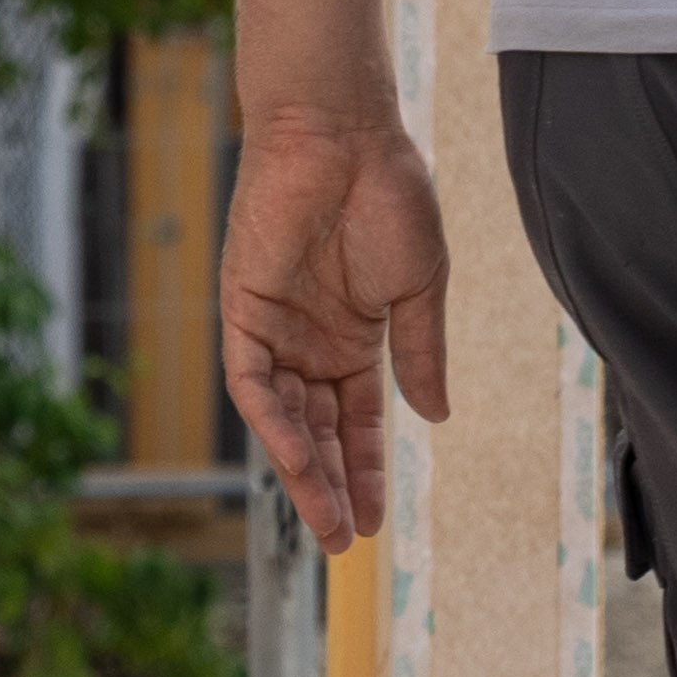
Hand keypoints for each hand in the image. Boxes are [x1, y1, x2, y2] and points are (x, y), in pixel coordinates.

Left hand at [224, 98, 452, 557]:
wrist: (345, 134)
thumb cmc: (389, 196)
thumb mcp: (418, 288)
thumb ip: (421, 354)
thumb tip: (433, 418)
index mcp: (352, 338)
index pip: (355, 421)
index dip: (364, 469)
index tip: (378, 520)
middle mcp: (308, 342)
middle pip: (316, 431)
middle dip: (330, 487)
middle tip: (346, 541)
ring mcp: (274, 328)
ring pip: (283, 418)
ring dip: (301, 471)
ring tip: (327, 522)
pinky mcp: (243, 309)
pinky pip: (251, 380)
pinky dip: (272, 421)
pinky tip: (297, 458)